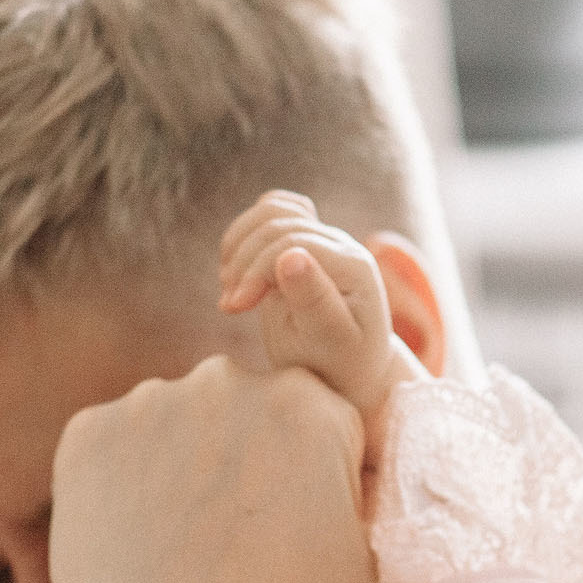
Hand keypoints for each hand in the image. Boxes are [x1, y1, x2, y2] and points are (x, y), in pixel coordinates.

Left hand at [49, 354, 377, 582]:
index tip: (297, 521)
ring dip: (181, 466)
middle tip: (237, 535)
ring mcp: (150, 403)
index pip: (318, 420)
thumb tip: (348, 483)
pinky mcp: (88, 433)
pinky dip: (121, 484)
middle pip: (243, 408)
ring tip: (182, 546)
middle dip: (245, 456)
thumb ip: (358, 500)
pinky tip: (137, 543)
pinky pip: (111, 448)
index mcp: (310, 403)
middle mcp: (229, 380)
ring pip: (173, 424)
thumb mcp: (370, 561)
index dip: (312, 473)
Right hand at [218, 191, 412, 420]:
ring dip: (239, 242)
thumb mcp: (328, 342)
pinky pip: (273, 213)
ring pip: (273, 210)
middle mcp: (342, 245)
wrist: (345, 372)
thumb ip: (313, 300)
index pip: (294, 243)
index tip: (234, 307)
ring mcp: (323, 240)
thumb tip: (291, 255)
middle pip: (279, 223)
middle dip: (244, 261)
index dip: (256, 269)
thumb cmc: (338, 366)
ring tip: (228, 287)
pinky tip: (234, 267)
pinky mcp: (305, 243)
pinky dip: (246, 233)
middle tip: (228, 306)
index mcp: (354, 266)